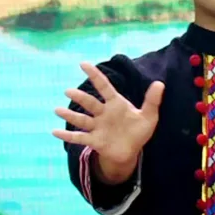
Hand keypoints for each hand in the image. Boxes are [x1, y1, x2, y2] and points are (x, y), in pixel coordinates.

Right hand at [53, 64, 161, 186]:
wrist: (131, 150)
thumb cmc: (138, 131)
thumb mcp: (149, 116)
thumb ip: (152, 101)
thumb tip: (160, 83)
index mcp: (115, 104)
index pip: (104, 87)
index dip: (95, 75)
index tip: (83, 63)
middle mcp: (103, 113)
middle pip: (90, 103)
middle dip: (80, 97)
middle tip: (68, 91)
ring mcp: (97, 127)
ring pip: (82, 120)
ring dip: (69, 115)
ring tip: (57, 110)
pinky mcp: (94, 140)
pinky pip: (79, 138)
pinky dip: (67, 136)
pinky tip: (54, 132)